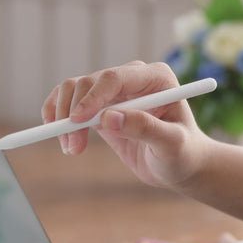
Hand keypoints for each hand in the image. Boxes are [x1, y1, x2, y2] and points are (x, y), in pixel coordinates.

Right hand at [42, 61, 213, 187]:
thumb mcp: (172, 145)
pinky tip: (62, 138)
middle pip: (89, 83)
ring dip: (63, 118)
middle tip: (72, 148)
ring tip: (71, 149)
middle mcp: (133, 77)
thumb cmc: (183, 154)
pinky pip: (70, 102)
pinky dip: (58, 117)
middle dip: (74, 114)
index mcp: (155, 77)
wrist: (179, 165)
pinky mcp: (100, 105)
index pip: (114, 78)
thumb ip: (145, 128)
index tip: (77, 122)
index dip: (92, 97)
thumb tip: (108, 118)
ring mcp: (115, 90)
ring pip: (74, 90)